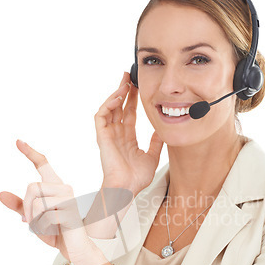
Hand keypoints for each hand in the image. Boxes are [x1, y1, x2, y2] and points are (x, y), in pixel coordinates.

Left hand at [0, 140, 92, 261]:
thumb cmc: (56, 232)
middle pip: (32, 187)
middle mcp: (64, 188)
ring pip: (37, 202)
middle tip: (29, 222)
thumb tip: (1, 194)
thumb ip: (19, 206)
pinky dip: (42, 228)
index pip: (43, 165)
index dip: (30, 153)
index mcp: (55, 187)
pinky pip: (44, 217)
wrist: (75, 249)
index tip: (17, 141)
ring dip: (34, 220)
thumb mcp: (33, 219)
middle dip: (26, 207)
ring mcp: (68, 199)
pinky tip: (53, 231)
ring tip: (44, 227)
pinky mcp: (70, 212)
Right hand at [95, 72, 163, 194]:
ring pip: (110, 108)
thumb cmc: (136, 178)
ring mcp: (109, 134)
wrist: (127, 188)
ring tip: (125, 82)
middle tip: (130, 76)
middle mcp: (117, 134)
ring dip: (116, 93)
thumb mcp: (152, 156)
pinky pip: (102, 116)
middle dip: (124, 91)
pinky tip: (118, 96)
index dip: (133, 100)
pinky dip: (109, 104)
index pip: (130, 114)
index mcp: (127, 138)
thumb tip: (162, 131)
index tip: (139, 87)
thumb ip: (156, 143)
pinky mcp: (102, 136)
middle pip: (119, 107)